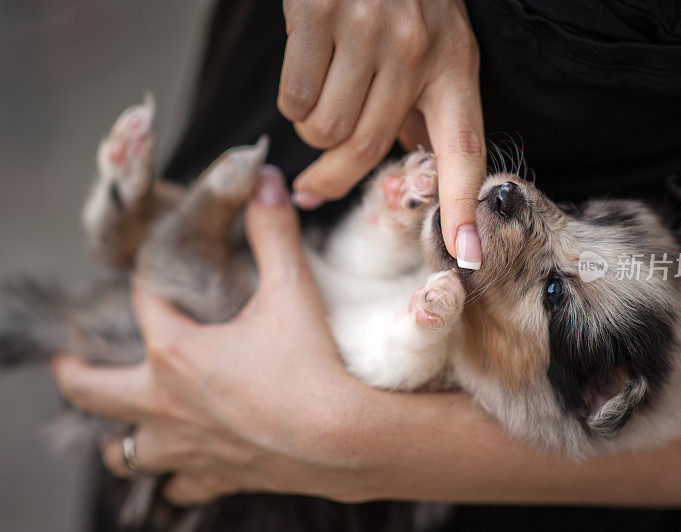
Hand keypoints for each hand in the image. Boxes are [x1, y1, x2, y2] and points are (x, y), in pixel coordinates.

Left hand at [52, 178, 369, 504]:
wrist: (347, 438)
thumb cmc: (313, 365)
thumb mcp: (292, 289)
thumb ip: (273, 232)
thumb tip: (267, 180)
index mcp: (176, 352)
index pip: (144, 303)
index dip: (151, 279)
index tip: (160, 270)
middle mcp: (168, 404)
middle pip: (95, 392)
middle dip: (77, 374)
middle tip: (67, 363)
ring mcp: (189, 447)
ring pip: (127, 452)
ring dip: (120, 436)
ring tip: (120, 428)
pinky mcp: (220, 477)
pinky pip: (180, 488)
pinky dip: (176, 478)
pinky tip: (184, 472)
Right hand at [281, 0, 484, 266]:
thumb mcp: (433, 40)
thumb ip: (423, 104)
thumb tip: (406, 159)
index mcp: (454, 63)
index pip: (465, 148)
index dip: (464, 206)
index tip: (465, 256)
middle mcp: (416, 50)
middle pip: (369, 149)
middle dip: (333, 178)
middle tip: (312, 187)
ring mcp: (368, 31)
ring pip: (327, 129)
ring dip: (313, 131)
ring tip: (321, 97)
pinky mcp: (318, 16)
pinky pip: (295, 99)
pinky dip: (292, 103)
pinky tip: (305, 71)